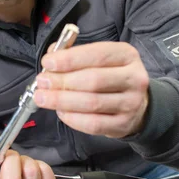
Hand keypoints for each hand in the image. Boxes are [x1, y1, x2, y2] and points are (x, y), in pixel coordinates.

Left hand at [34, 41, 149, 137]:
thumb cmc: (109, 75)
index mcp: (126, 55)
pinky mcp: (123, 124)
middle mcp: (133, 78)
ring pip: (92, 103)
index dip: (69, 59)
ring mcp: (131, 103)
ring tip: (43, 97)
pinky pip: (93, 124)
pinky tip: (60, 112)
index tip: (48, 62)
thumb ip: (73, 54)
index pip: (97, 54)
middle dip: (62, 81)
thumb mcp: (97, 57)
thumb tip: (51, 58)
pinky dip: (72, 118)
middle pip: (94, 80)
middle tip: (42, 82)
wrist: (135, 102)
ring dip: (62, 100)